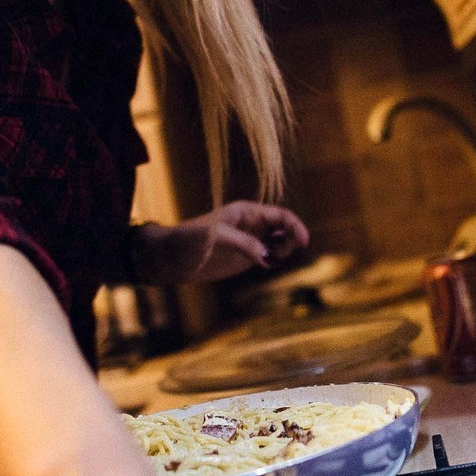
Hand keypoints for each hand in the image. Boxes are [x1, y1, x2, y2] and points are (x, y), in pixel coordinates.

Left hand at [134, 202, 308, 283]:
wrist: (170, 258)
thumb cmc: (189, 240)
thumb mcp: (216, 237)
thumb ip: (245, 244)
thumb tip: (270, 258)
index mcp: (247, 211)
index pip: (280, 215)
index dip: (296, 225)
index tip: (304, 241)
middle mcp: (252, 224)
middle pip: (285, 228)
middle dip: (293, 238)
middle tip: (284, 252)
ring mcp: (251, 241)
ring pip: (280, 243)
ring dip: (285, 250)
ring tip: (270, 258)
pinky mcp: (246, 258)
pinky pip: (270, 256)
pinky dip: (275, 260)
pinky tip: (268, 263)